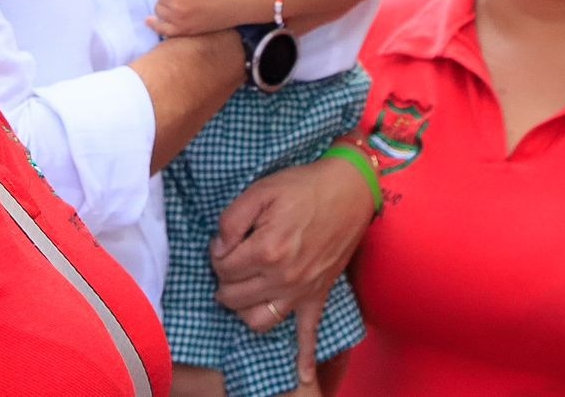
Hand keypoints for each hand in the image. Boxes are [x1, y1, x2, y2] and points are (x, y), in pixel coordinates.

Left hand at [211, 158, 375, 384]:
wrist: (347, 192)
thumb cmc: (301, 187)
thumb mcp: (259, 191)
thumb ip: (231, 220)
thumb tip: (220, 248)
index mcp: (266, 249)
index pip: (222, 267)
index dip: (216, 254)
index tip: (224, 242)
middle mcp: (283, 277)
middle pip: (234, 297)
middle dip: (223, 282)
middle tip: (229, 265)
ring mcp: (302, 291)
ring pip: (260, 321)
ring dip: (243, 311)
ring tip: (240, 295)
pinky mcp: (318, 295)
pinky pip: (311, 333)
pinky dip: (306, 358)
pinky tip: (304, 377)